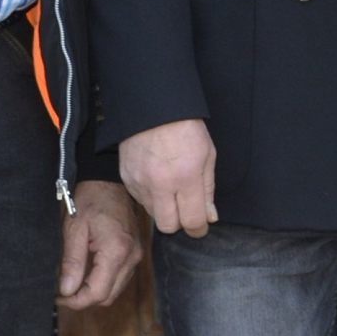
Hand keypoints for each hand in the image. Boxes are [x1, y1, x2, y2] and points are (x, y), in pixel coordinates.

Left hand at [59, 181, 142, 309]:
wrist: (108, 181)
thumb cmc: (90, 200)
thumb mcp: (75, 229)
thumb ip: (72, 262)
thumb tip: (67, 290)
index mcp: (116, 251)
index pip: (98, 292)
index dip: (77, 301)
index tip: (59, 297)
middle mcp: (131, 257)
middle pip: (108, 296)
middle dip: (84, 299)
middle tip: (63, 292)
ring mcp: (136, 255)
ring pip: (115, 290)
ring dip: (94, 292)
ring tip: (73, 284)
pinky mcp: (135, 252)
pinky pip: (120, 278)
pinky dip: (104, 282)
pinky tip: (88, 274)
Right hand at [119, 118, 217, 236]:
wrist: (152, 108)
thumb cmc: (185, 128)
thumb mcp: (207, 155)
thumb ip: (208, 189)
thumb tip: (209, 216)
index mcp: (186, 177)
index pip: (192, 220)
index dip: (199, 228)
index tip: (201, 226)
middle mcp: (161, 184)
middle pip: (168, 226)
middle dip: (179, 222)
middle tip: (185, 209)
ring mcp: (141, 182)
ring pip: (153, 213)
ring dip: (164, 208)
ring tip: (170, 187)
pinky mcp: (127, 178)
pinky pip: (140, 199)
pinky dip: (150, 196)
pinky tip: (156, 178)